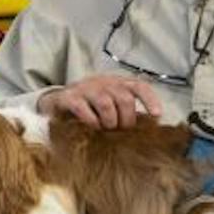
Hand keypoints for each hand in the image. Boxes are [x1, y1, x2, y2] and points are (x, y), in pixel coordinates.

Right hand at [39, 74, 163, 128]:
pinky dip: (90, 121)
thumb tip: (148, 128)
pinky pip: (83, 108)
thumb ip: (126, 112)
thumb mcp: (111, 105)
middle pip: (124, 98)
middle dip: (126, 119)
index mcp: (117, 83)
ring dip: (109, 121)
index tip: (157, 115)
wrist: (57, 102)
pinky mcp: (69, 97)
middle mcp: (103, 82)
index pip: (139, 86)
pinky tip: (91, 127)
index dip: (150, 100)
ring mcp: (85, 88)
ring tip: (106, 130)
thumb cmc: (90, 107)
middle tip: (121, 130)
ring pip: (105, 103)